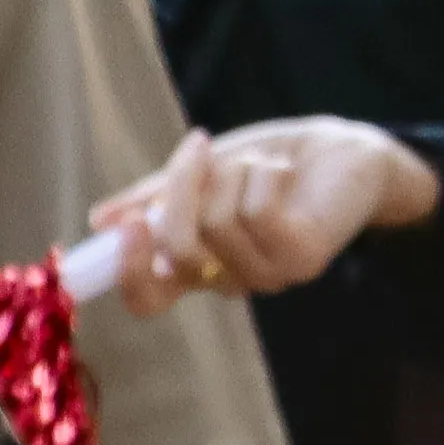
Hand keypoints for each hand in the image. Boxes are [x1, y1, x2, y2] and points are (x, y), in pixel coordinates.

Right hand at [92, 120, 429, 310]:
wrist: (344, 149)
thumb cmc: (271, 163)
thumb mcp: (203, 173)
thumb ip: (153, 197)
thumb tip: (99, 221)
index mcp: (200, 266)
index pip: (148, 299)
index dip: (128, 269)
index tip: (125, 223)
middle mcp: (230, 279)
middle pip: (176, 253)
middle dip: (179, 188)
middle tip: (197, 145)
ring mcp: (268, 273)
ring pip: (214, 224)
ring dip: (230, 171)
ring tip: (258, 162)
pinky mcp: (303, 257)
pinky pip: (256, 212)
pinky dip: (261, 174)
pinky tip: (282, 169)